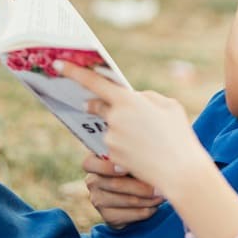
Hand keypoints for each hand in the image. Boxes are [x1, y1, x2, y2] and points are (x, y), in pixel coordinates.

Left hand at [57, 63, 207, 198]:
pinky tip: (144, 150)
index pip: (94, 82)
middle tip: (109, 107)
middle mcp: (114, 119)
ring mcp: (111, 139)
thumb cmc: (179, 135)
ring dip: (122, 129)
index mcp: (127, 101)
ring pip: (110, 128)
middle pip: (97, 106)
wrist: (180, 172)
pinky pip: (114, 145)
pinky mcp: (111, 157)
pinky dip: (126, 145)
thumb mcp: (169, 106)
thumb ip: (146, 97)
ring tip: (148, 138)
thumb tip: (132, 98)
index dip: (74, 72)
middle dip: (98, 105)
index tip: (57, 65)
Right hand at [82, 152, 163, 229]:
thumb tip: (150, 161)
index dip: (107, 167)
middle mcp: (93, 181)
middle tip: (159, 188)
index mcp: (95, 162)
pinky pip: (129, 214)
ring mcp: (98, 200)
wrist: (135, 194)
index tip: (125, 169)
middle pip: (115, 184)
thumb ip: (135, 159)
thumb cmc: (135, 168)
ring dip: (147, 199)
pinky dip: (145, 210)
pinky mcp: (107, 216)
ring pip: (126, 200)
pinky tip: (154, 206)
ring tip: (161, 196)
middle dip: (141, 187)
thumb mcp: (132, 160)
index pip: (89, 164)